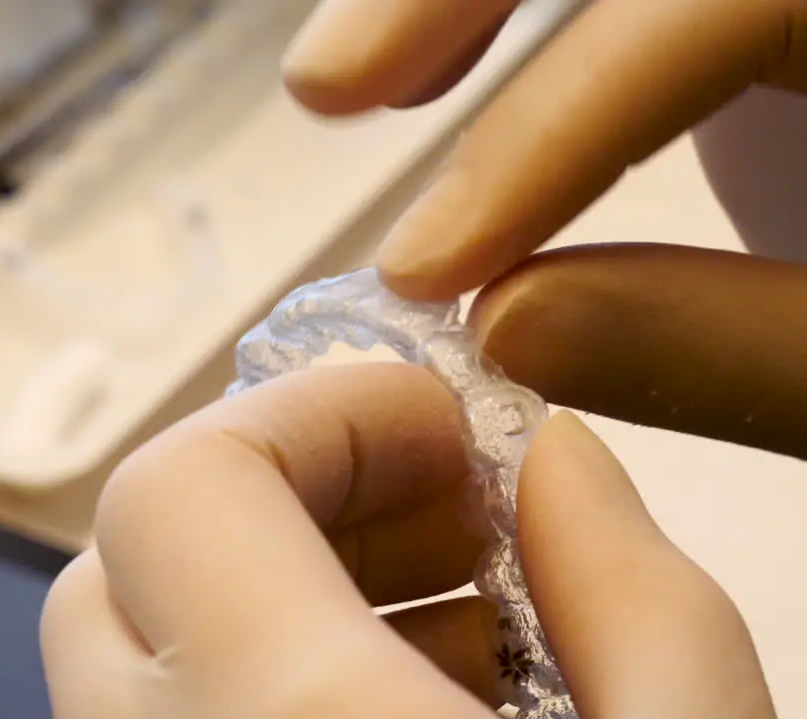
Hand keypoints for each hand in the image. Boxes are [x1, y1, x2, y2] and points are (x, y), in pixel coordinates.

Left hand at [40, 363, 774, 717]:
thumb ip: (639, 604)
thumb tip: (555, 467)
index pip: (182, 484)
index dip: (310, 418)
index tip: (439, 431)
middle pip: (133, 557)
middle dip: (285, 498)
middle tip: (438, 523)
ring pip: (132, 659)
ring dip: (267, 596)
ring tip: (445, 641)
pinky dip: (248, 689)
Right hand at [280, 0, 806, 459]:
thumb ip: (712, 345)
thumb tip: (504, 324)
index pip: (705, 17)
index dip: (544, 135)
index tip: (424, 269)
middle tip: (327, 88)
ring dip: (452, 1)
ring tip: (347, 84)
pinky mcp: (730, 24)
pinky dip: (496, 20)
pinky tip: (432, 78)